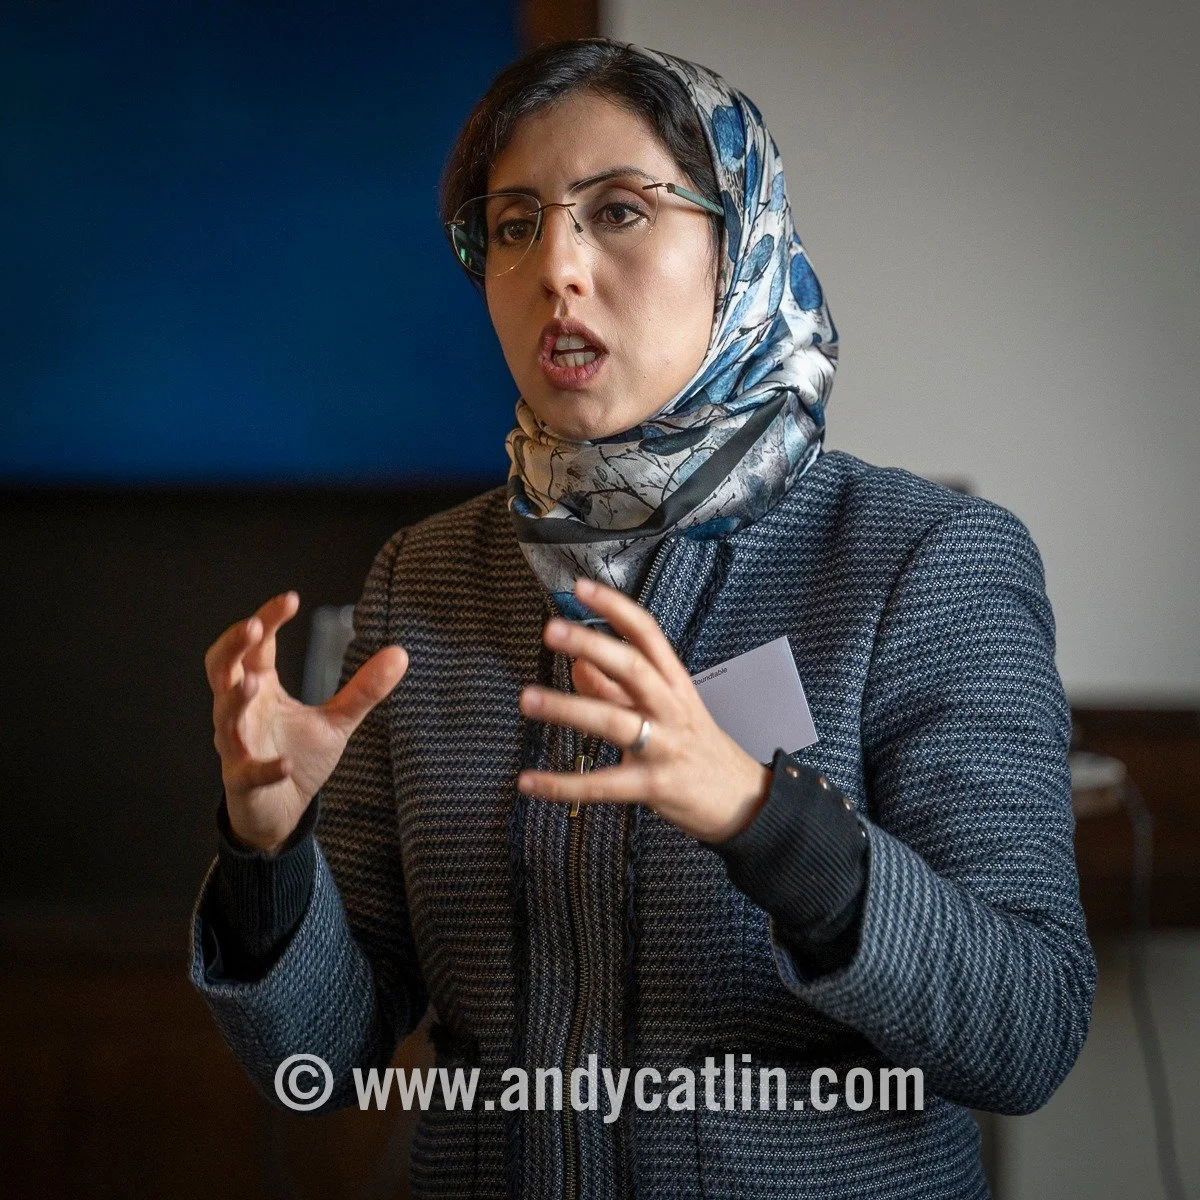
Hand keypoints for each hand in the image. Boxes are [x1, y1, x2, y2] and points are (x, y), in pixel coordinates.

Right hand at [205, 591, 408, 853]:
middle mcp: (242, 712)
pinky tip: (283, 764)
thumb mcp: (336, 721)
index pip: (256, 647)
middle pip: (221, 669)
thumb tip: (401, 653)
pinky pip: (247, 772)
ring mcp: (237, 746)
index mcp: (261, 689)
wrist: (280, 812)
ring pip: (225, 717)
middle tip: (253, 626)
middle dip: (232, 647)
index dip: (267, 620)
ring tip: (253, 684)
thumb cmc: (295, 757)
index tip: (290, 598)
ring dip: (236, 701)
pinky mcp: (242, 782)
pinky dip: (264, 768)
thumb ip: (363, 689)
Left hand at [516, 577, 771, 842]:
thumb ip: (616, 687)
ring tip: (527, 699)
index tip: (581, 588)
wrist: (740, 799)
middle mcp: (670, 707)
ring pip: (613, 722)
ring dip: (567, 708)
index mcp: (673, 682)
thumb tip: (577, 662)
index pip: (647, 634)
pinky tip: (529, 781)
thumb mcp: (663, 708)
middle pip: (633, 668)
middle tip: (552, 630)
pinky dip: (562, 784)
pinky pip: (602, 784)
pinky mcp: (652, 786)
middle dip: (591, 645)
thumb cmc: (695, 746)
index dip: (615, 608)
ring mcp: (663, 746)